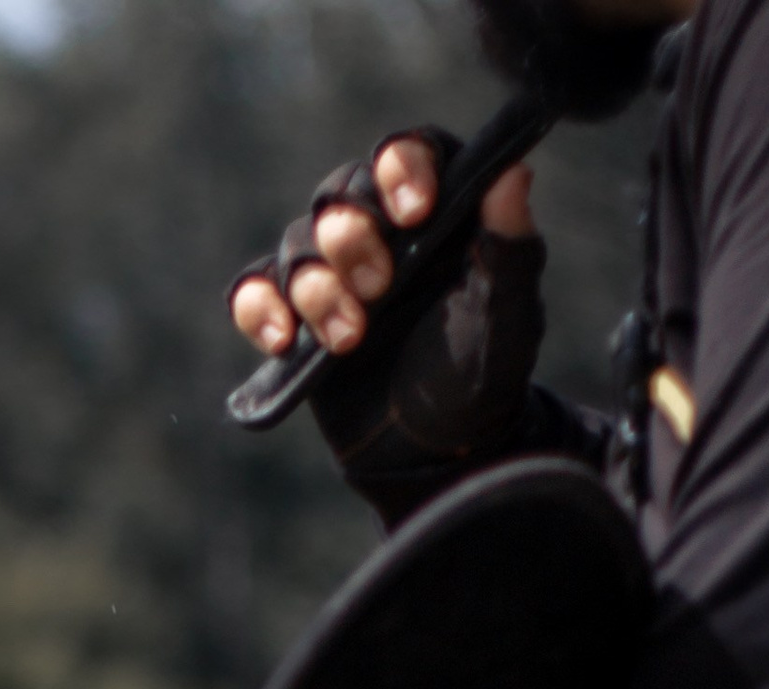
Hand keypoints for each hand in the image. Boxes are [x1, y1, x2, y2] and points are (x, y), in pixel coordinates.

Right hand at [229, 134, 547, 525]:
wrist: (437, 455)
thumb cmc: (482, 378)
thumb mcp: (507, 319)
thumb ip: (511, 249)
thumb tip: (513, 172)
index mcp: (439, 212)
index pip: (410, 154)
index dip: (401, 167)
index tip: (413, 212)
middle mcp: (382, 232)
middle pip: (340, 195)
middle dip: (350, 240)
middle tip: (379, 290)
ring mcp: (335, 276)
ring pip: (298, 246)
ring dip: (317, 290)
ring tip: (349, 340)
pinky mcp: (297, 321)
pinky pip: (255, 291)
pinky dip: (257, 307)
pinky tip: (281, 339)